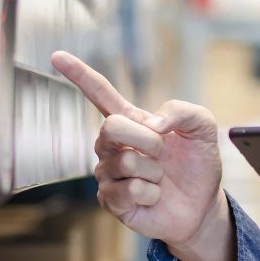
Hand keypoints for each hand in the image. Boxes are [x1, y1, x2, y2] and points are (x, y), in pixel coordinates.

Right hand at [51, 51, 224, 245]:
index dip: (79, 74)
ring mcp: (109, 173)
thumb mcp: (202, 127)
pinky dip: (151, 194)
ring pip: (124, 163)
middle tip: (164, 153)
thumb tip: (151, 124)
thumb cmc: (197, 163)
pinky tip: (154, 197)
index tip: (57, 56)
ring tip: (160, 178)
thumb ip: (181, 111)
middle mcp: (112, 145)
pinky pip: (128, 191)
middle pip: (111, 127)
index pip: (99, 93)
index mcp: (131, 120)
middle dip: (147, 140)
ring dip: (154, 171)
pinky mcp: (111, 200)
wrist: (202, 204)